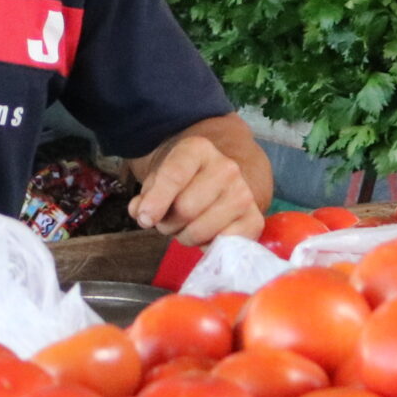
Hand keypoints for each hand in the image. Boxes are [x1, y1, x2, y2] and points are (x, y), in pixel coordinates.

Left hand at [131, 134, 263, 247]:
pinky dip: (206, 246)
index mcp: (198, 149)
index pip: (174, 175)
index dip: (156, 201)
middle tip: (168, 220)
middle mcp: (226, 168)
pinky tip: (206, 234)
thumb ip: (146, 196)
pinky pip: (220, 245)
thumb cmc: (182, 182)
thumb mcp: (159, 179)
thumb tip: (141, 213)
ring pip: (200, 230)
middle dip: (168, 223)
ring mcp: (244, 193)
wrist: (217, 181)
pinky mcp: (255, 220)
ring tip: (186, 226)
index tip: (144, 218)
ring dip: (184, 236)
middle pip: (185, 208)